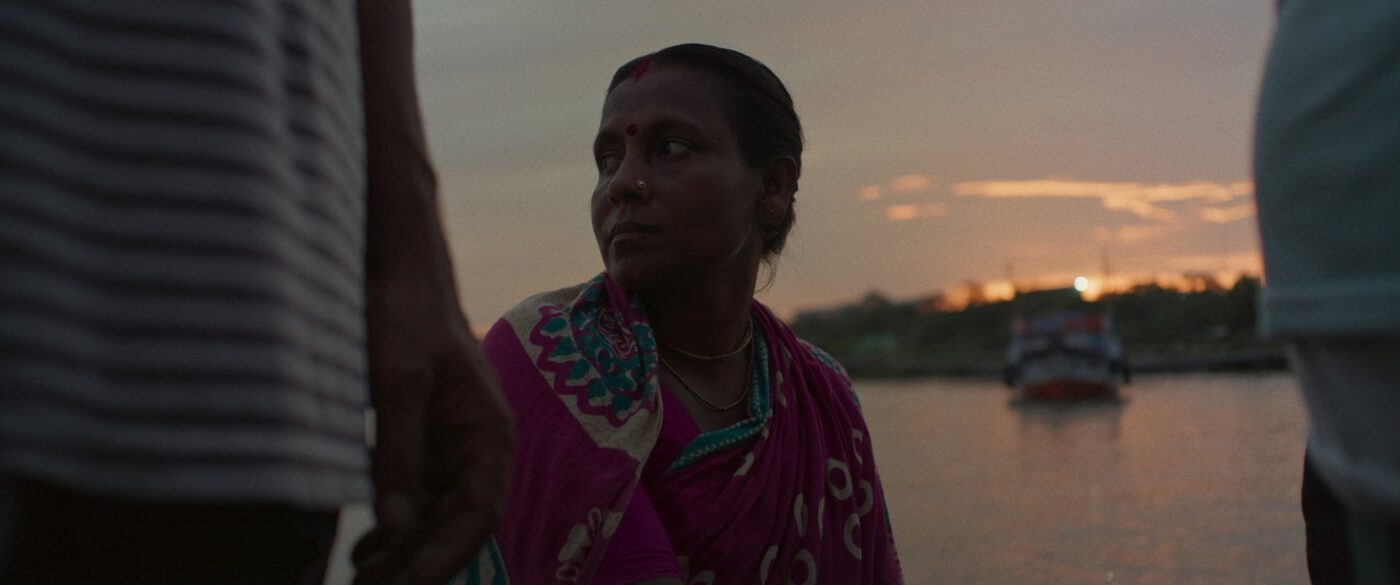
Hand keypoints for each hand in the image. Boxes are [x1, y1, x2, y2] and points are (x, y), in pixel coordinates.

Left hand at [352, 283, 513, 584]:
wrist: (400, 273)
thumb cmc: (407, 316)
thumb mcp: (398, 382)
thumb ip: (398, 454)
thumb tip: (395, 524)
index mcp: (490, 434)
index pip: (479, 516)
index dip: (444, 559)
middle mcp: (478, 450)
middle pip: (455, 527)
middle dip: (416, 565)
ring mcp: (452, 450)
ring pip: (434, 520)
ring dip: (403, 553)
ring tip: (360, 578)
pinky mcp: (425, 445)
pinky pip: (416, 500)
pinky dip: (393, 529)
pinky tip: (364, 548)